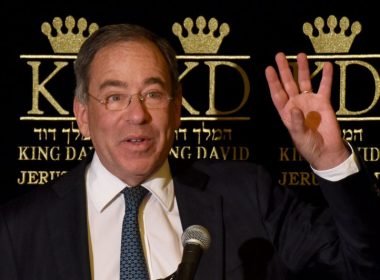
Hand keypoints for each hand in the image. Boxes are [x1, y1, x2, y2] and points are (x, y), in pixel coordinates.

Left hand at [265, 52, 349, 169]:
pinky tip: (327, 64)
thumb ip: (296, 122)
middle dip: (284, 69)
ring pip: (304, 81)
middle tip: (279, 55)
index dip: (273, 82)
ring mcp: (309, 102)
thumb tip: (294, 109)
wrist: (326, 151)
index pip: (277, 94)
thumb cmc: (309, 146)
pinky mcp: (323, 102)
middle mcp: (296, 104)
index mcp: (286, 112)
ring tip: (300, 55)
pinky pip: (325, 87)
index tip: (269, 69)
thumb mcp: (300, 136)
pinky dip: (326, 76)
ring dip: (302, 68)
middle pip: (288, 83)